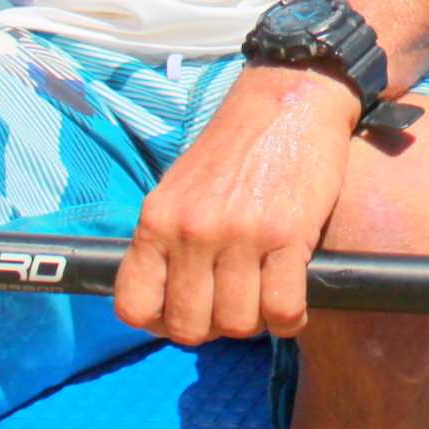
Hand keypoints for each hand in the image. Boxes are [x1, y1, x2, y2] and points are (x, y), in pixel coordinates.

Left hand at [115, 64, 359, 344]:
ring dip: (257, 322)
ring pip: (239, 323)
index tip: (185, 313)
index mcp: (157, 219)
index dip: (160, 324)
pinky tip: (293, 299)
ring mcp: (239, 234)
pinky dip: (290, 317)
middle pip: (190, 327)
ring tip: (265, 296)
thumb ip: (167, 241)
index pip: (134, 307)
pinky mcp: (288, 235)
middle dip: (215, 328)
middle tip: (234, 304)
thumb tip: (166, 303)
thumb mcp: (179, 189)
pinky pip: (282, 309)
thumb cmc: (235, 149)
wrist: (290, 99)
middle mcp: (192, 230)